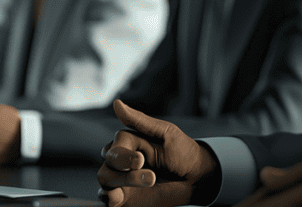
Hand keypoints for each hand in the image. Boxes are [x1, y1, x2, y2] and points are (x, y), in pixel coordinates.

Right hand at [97, 100, 218, 206]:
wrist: (197, 179)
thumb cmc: (183, 152)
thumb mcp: (165, 133)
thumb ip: (139, 121)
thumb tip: (116, 103)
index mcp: (130, 143)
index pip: (115, 146)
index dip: (124, 155)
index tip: (140, 160)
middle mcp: (123, 160)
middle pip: (108, 161)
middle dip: (124, 167)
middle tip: (150, 175)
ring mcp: (122, 180)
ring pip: (105, 178)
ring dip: (123, 181)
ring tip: (150, 182)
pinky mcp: (124, 197)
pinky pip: (105, 198)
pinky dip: (108, 197)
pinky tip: (120, 197)